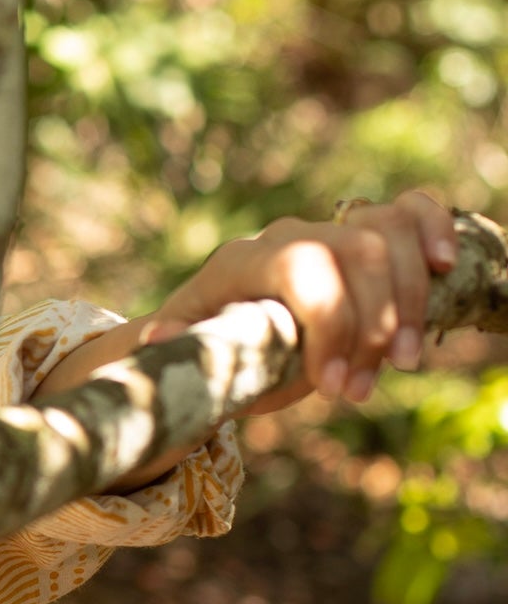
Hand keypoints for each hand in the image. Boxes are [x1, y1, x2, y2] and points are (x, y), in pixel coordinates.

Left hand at [139, 189, 458, 408]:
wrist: (226, 316)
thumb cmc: (216, 343)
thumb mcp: (197, 351)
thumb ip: (190, 349)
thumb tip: (157, 342)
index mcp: (244, 259)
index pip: (304, 268)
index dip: (331, 324)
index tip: (334, 387)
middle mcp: (290, 234)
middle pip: (358, 256)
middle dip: (371, 330)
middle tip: (359, 393)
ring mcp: (330, 227)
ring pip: (387, 238)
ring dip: (407, 305)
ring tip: (402, 365)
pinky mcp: (364, 232)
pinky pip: (409, 210)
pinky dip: (433, 231)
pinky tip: (445, 268)